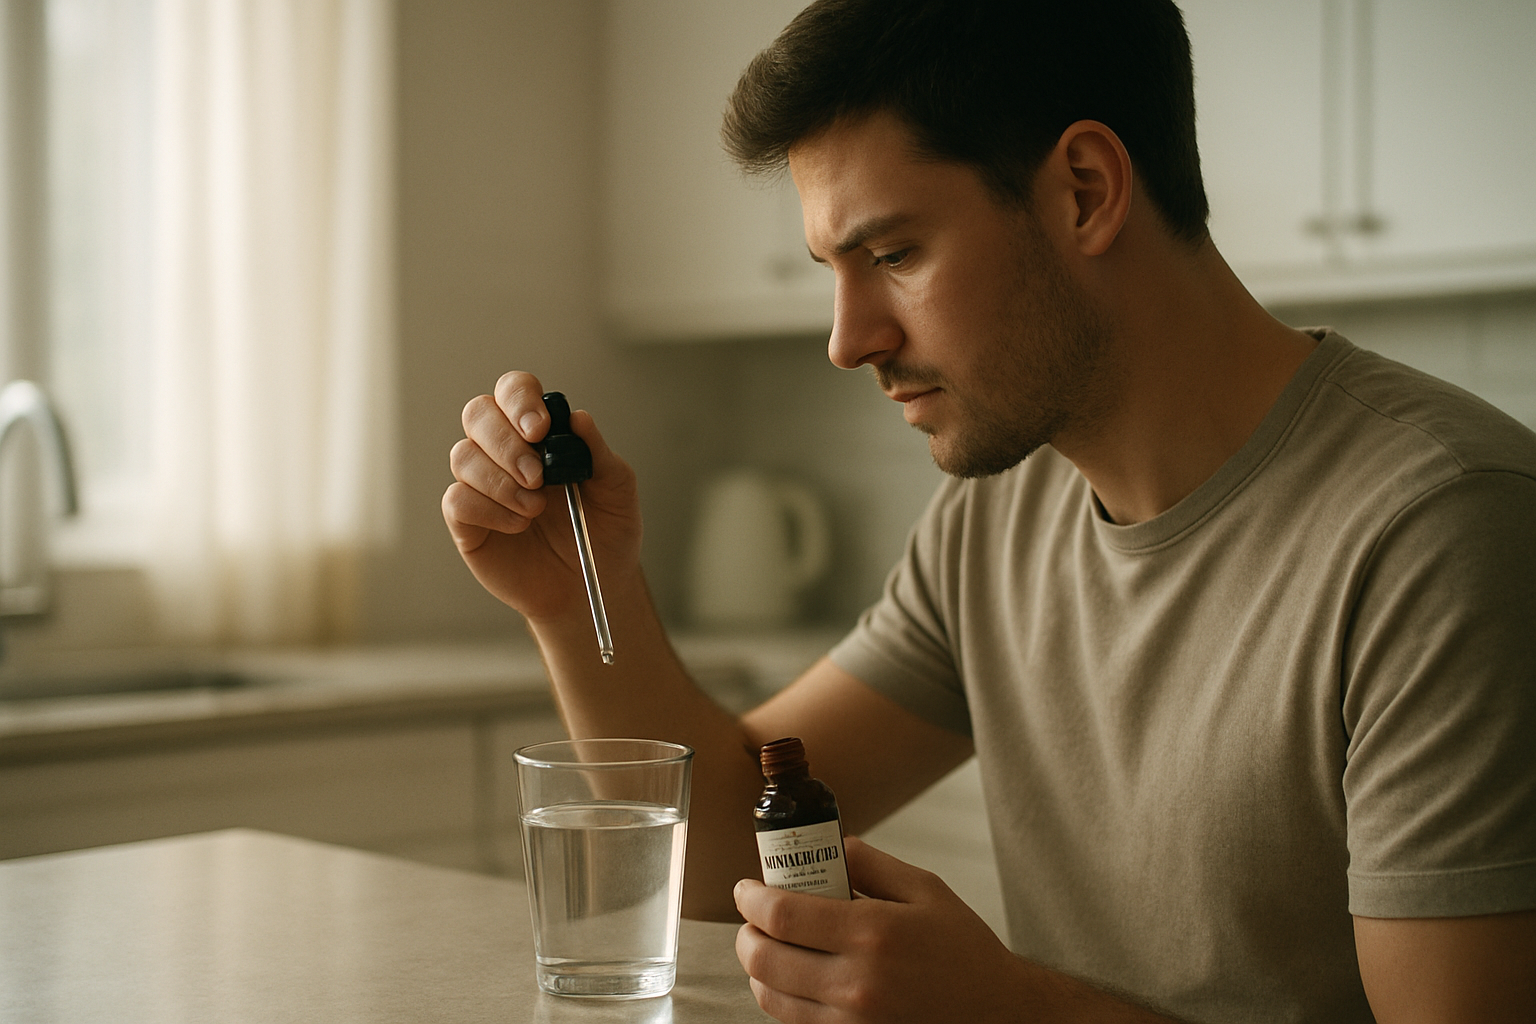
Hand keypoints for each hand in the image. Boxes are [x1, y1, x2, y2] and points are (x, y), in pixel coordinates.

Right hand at [442, 371, 640, 622]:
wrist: (590, 588)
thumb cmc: (603, 534)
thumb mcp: (618, 492)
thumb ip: (600, 454)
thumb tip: (579, 417)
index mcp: (540, 433)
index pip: (514, 391)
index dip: (520, 400)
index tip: (541, 429)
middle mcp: (505, 451)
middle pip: (478, 414)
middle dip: (506, 442)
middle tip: (538, 476)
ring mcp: (482, 484)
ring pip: (463, 456)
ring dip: (501, 482)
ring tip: (535, 510)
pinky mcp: (467, 521)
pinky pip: (457, 500)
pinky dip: (489, 510)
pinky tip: (518, 525)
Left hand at [733, 836, 1027, 1022]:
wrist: (996, 1012)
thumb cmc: (963, 950)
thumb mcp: (925, 890)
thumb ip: (871, 864)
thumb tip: (830, 845)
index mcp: (873, 933)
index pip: (783, 916)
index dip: (752, 899)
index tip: (746, 888)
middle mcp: (857, 983)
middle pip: (766, 959)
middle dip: (747, 933)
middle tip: (751, 917)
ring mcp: (852, 1022)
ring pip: (771, 997)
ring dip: (757, 968)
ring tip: (767, 946)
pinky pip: (793, 1023)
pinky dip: (780, 999)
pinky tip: (792, 978)